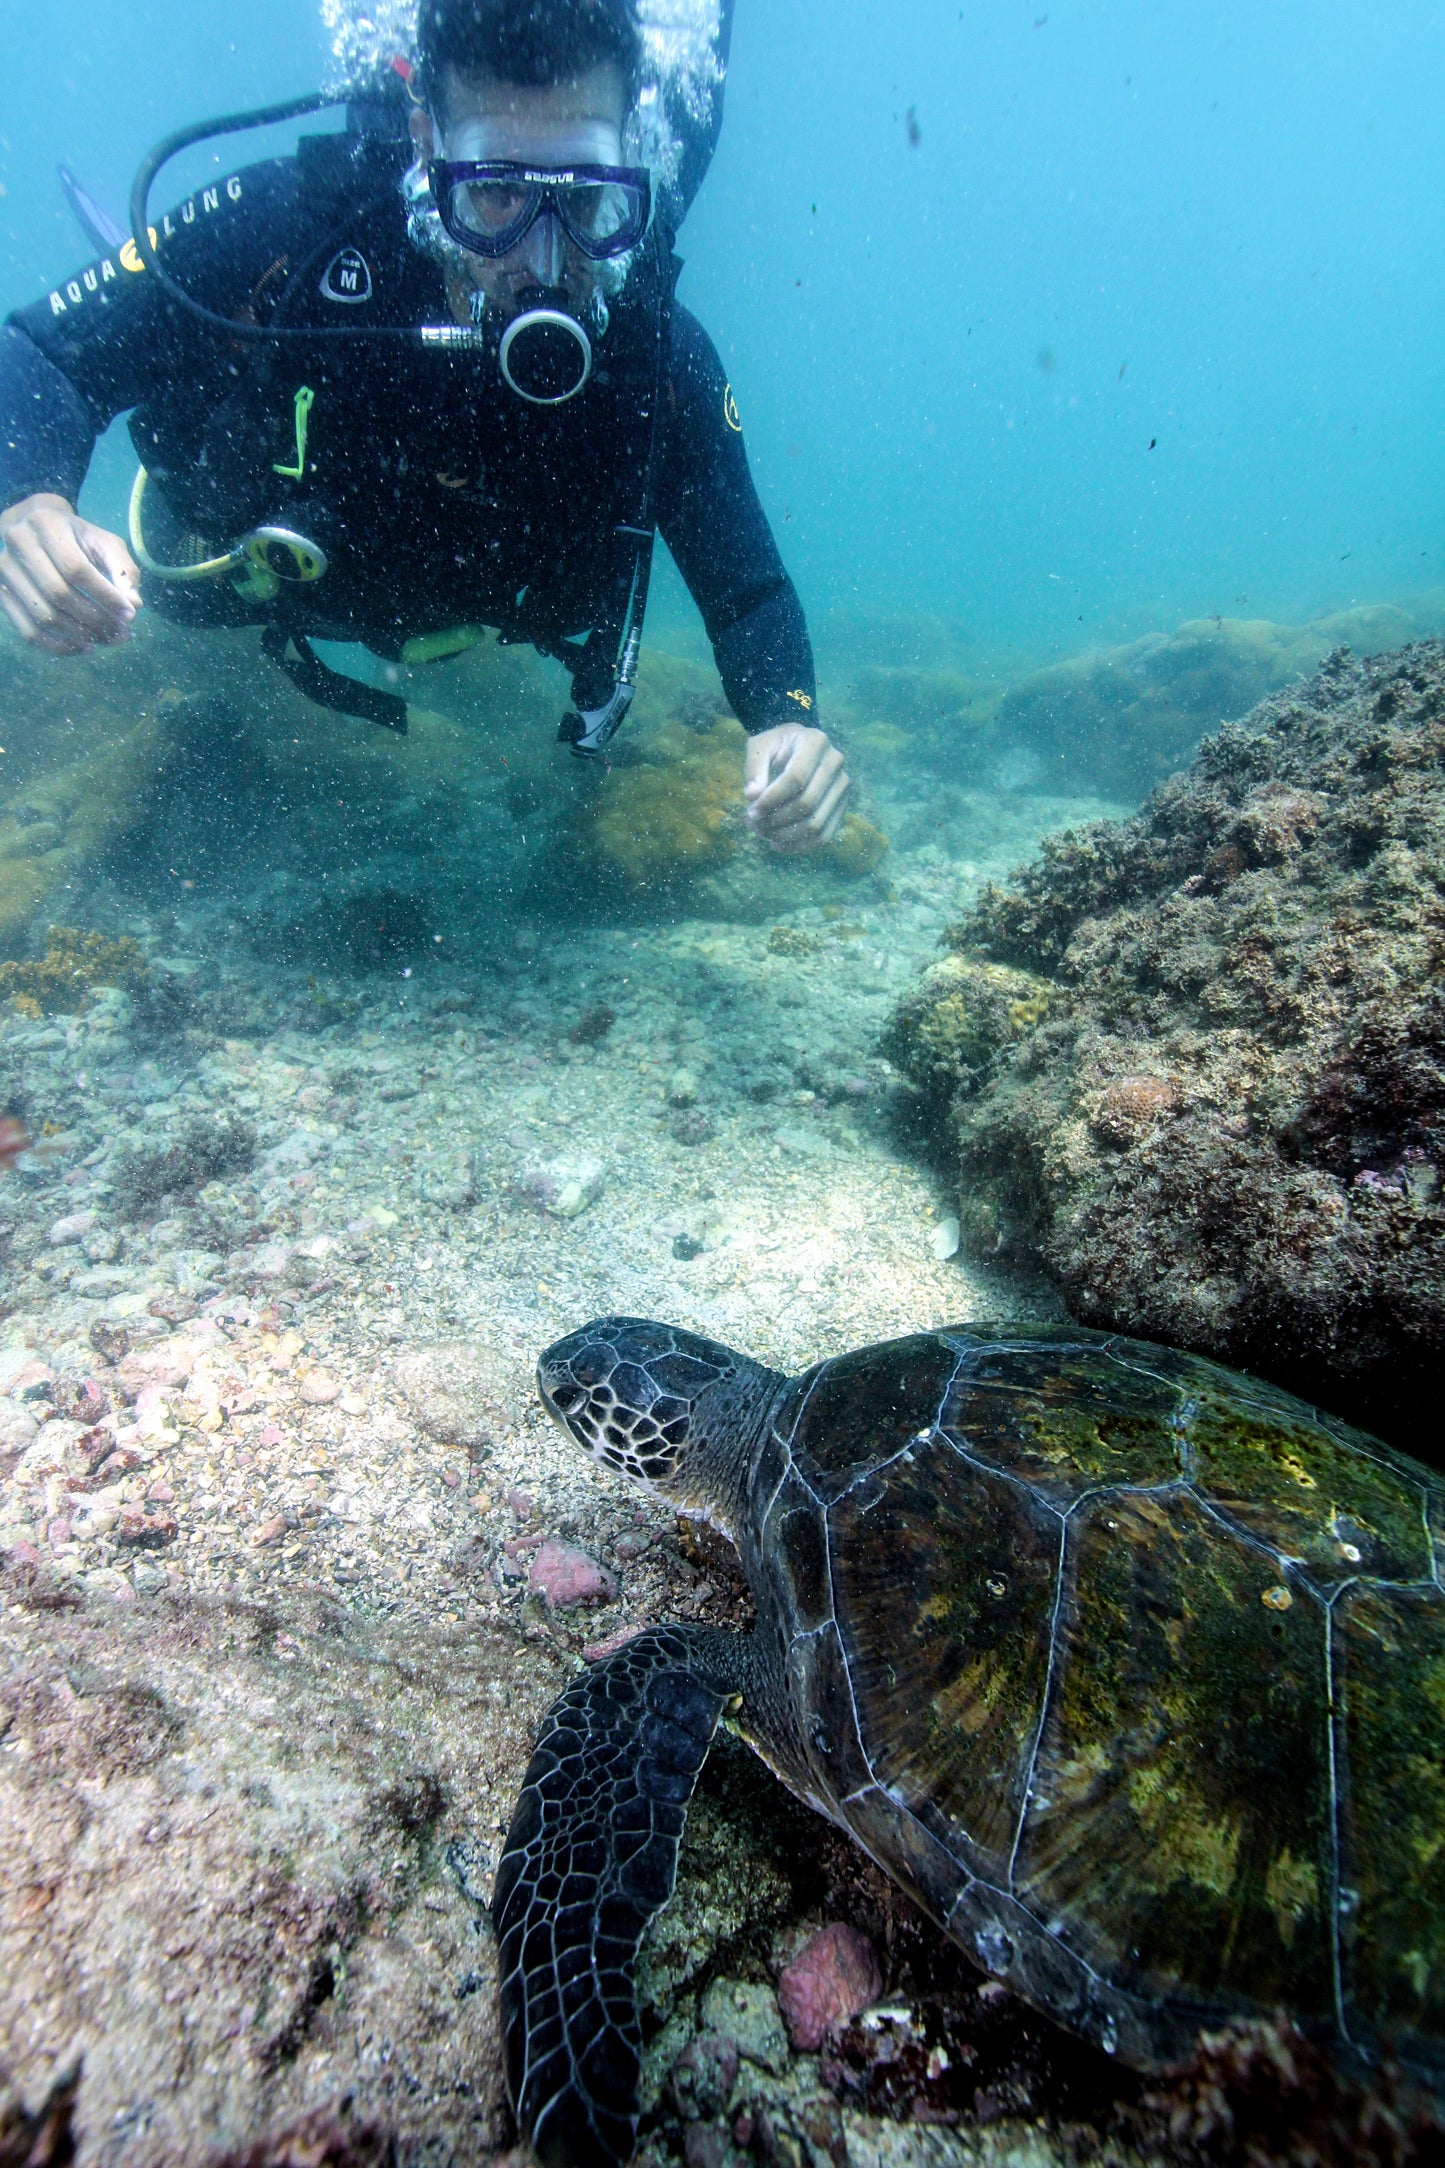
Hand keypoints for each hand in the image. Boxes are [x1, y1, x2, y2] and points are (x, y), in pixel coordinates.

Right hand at [0, 493, 140, 654]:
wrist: (33, 528)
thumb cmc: (76, 537)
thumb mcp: (103, 542)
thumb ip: (123, 569)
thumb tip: (134, 605)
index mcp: (45, 523)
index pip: (76, 568)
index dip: (105, 596)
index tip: (130, 615)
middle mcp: (19, 544)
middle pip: (59, 594)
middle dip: (96, 620)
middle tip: (122, 633)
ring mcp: (5, 571)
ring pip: (44, 617)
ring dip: (81, 636)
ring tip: (108, 639)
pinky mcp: (1, 594)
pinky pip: (29, 632)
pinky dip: (60, 647)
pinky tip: (85, 646)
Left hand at [743, 722, 850, 852]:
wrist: (800, 745)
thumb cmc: (778, 745)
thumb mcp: (761, 746)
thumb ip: (754, 767)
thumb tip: (752, 796)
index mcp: (816, 742)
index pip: (796, 778)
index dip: (772, 799)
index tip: (751, 811)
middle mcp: (835, 763)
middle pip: (807, 803)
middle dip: (776, 820)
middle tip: (754, 825)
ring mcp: (843, 786)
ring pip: (816, 823)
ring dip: (786, 836)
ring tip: (763, 834)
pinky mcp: (842, 805)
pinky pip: (824, 835)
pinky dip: (800, 846)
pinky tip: (777, 845)